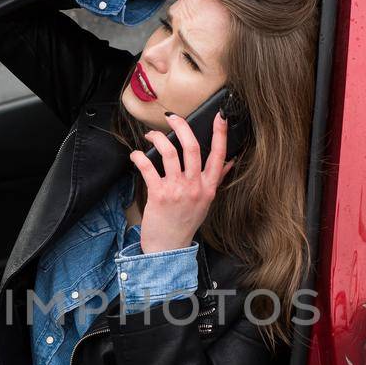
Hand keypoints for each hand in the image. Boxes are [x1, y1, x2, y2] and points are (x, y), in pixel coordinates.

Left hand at [128, 110, 236, 253]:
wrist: (169, 248)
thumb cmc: (185, 224)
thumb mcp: (206, 202)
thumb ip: (216, 180)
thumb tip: (229, 162)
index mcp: (208, 187)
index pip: (219, 155)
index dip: (220, 133)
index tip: (220, 116)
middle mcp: (195, 186)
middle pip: (192, 147)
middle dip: (181, 126)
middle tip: (172, 117)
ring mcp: (177, 190)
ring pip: (170, 152)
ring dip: (158, 138)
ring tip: (151, 135)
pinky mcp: (159, 194)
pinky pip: (148, 167)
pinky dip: (139, 157)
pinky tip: (136, 155)